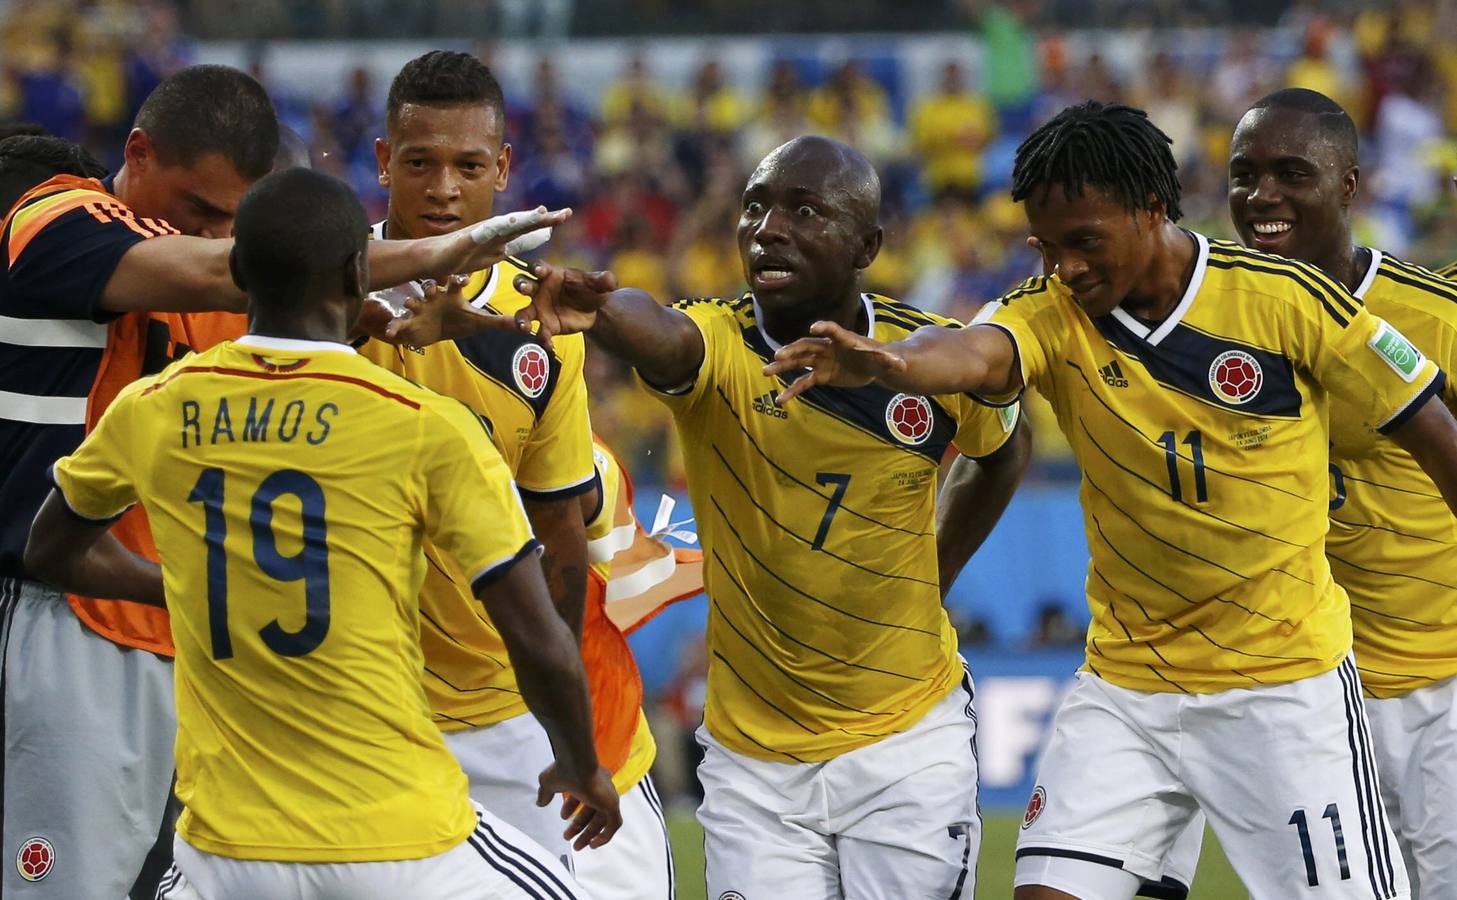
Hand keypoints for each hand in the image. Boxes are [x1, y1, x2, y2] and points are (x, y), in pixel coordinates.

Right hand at [395, 275, 525, 345]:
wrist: (433, 330)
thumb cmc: (457, 320)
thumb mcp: (478, 322)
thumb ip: (500, 323)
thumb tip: (525, 326)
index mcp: (451, 294)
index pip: (455, 282)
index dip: (458, 279)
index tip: (462, 279)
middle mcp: (434, 297)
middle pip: (431, 286)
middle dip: (430, 286)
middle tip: (431, 287)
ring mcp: (420, 308)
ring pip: (413, 300)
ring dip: (411, 301)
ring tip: (408, 303)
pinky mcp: (408, 321)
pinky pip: (398, 323)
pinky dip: (394, 328)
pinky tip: (390, 333)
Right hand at [425, 206, 571, 277]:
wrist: (430, 259)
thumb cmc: (459, 256)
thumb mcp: (492, 255)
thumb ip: (512, 246)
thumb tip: (532, 239)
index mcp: (500, 239)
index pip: (527, 231)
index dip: (545, 224)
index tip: (565, 215)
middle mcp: (493, 233)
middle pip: (523, 225)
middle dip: (544, 219)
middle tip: (566, 213)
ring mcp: (480, 235)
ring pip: (507, 226)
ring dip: (525, 219)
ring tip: (542, 213)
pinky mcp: (467, 239)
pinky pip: (483, 233)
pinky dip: (496, 227)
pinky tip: (508, 222)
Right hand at [511, 263, 617, 350]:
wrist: (594, 311)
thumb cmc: (590, 290)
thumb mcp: (598, 285)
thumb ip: (603, 281)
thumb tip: (609, 279)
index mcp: (551, 274)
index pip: (539, 268)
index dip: (536, 268)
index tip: (538, 271)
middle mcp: (539, 290)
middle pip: (523, 284)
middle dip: (521, 285)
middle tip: (523, 288)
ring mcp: (539, 309)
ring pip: (523, 313)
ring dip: (520, 320)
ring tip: (524, 327)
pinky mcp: (546, 326)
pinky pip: (540, 333)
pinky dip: (543, 339)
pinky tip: (549, 344)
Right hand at [537, 763, 622, 850]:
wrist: (576, 763)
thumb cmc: (563, 770)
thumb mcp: (549, 782)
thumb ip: (546, 793)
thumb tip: (540, 803)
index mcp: (589, 779)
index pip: (583, 797)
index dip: (572, 808)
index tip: (563, 817)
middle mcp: (601, 787)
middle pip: (592, 812)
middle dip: (579, 826)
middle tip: (568, 837)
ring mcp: (608, 796)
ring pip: (602, 820)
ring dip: (589, 834)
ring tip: (577, 845)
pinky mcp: (612, 805)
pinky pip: (614, 825)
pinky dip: (605, 836)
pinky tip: (593, 845)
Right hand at [762, 320, 907, 403]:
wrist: (872, 366)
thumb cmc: (878, 359)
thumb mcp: (885, 360)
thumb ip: (891, 361)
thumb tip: (903, 366)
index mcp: (843, 340)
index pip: (832, 331)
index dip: (824, 329)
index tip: (814, 329)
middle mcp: (827, 348)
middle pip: (806, 346)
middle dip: (792, 350)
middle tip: (777, 355)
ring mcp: (821, 361)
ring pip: (798, 362)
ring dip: (782, 367)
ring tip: (765, 372)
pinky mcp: (821, 375)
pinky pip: (802, 383)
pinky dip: (791, 390)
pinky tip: (780, 401)